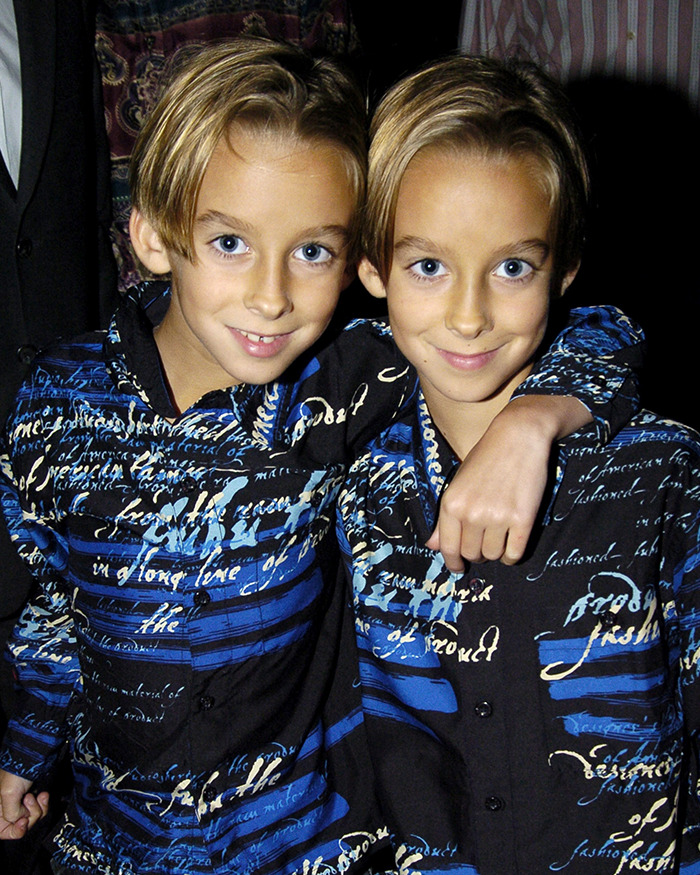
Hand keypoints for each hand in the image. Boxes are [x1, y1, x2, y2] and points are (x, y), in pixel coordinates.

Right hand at [0, 769, 48, 838]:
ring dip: (37, 808)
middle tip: (29, 799)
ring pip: (32, 818)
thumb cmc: (16, 772)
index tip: (23, 822)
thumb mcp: (8, 795)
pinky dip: (43, 803)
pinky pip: (40, 809)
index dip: (15, 831)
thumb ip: (12, 814)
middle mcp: (7, 809)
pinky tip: (43, 795)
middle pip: (21, 826)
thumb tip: (21, 820)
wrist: (31, 756)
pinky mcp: (32, 798)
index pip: (3, 832)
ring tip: (36, 795)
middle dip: (30, 815)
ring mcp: (20, 804)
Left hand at [428, 395, 590, 569]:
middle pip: (472, 554)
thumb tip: (432, 546)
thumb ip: (446, 517)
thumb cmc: (486, 457)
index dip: (453, 562)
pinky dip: (513, 555)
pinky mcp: (523, 519)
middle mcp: (472, 514)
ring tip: (499, 538)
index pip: (448, 548)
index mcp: (451, 504)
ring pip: (493, 555)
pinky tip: (512, 544)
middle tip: (484, 544)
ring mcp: (498, 517)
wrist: (518, 436)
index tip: (459, 568)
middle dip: (477, 555)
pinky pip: (515, 553)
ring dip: (496, 553)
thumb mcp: (458, 483)